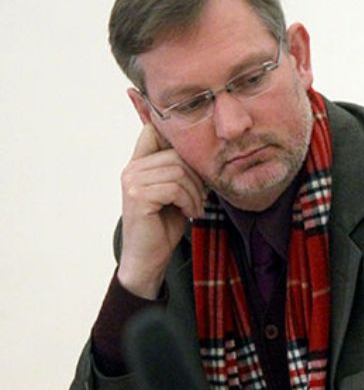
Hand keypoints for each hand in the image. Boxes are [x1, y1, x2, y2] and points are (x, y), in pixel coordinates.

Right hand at [117, 123, 206, 298]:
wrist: (148, 258)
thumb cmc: (164, 225)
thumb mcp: (175, 193)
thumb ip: (180, 170)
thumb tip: (205, 150)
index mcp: (138, 164)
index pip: (153, 131)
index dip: (175, 138)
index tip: (195, 159)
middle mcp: (131, 169)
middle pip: (176, 155)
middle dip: (196, 177)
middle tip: (201, 198)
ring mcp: (132, 182)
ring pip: (178, 172)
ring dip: (195, 193)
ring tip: (195, 208)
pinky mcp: (138, 196)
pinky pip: (175, 188)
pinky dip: (189, 202)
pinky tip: (189, 213)